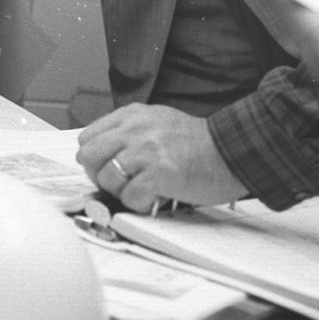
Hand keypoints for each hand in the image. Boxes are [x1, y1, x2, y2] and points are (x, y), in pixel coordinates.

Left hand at [76, 104, 247, 210]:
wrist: (231, 151)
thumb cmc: (198, 142)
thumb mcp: (157, 122)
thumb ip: (129, 132)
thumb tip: (102, 155)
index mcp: (132, 115)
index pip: (87, 137)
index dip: (93, 158)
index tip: (104, 168)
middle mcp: (134, 128)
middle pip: (88, 156)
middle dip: (99, 176)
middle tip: (118, 184)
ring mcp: (145, 150)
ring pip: (106, 178)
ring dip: (120, 192)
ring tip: (141, 191)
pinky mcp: (159, 173)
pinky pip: (129, 197)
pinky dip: (138, 204)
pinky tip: (153, 199)